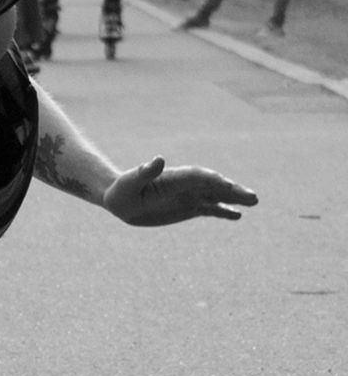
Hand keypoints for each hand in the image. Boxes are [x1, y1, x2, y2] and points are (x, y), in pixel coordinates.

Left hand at [103, 156, 256, 226]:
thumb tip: (158, 159)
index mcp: (172, 178)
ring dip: (234, 199)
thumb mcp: (130, 183)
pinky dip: (224, 211)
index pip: (197, 177)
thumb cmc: (122, 190)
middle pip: (212, 185)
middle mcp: (185, 185)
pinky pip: (210, 209)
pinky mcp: (189, 208)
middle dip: (232, 190)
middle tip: (253, 197)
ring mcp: (189, 196)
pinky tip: (238, 215)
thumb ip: (144, 172)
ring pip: (216, 196)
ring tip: (254, 202)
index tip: (230, 186)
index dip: (213, 180)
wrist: (120, 201)